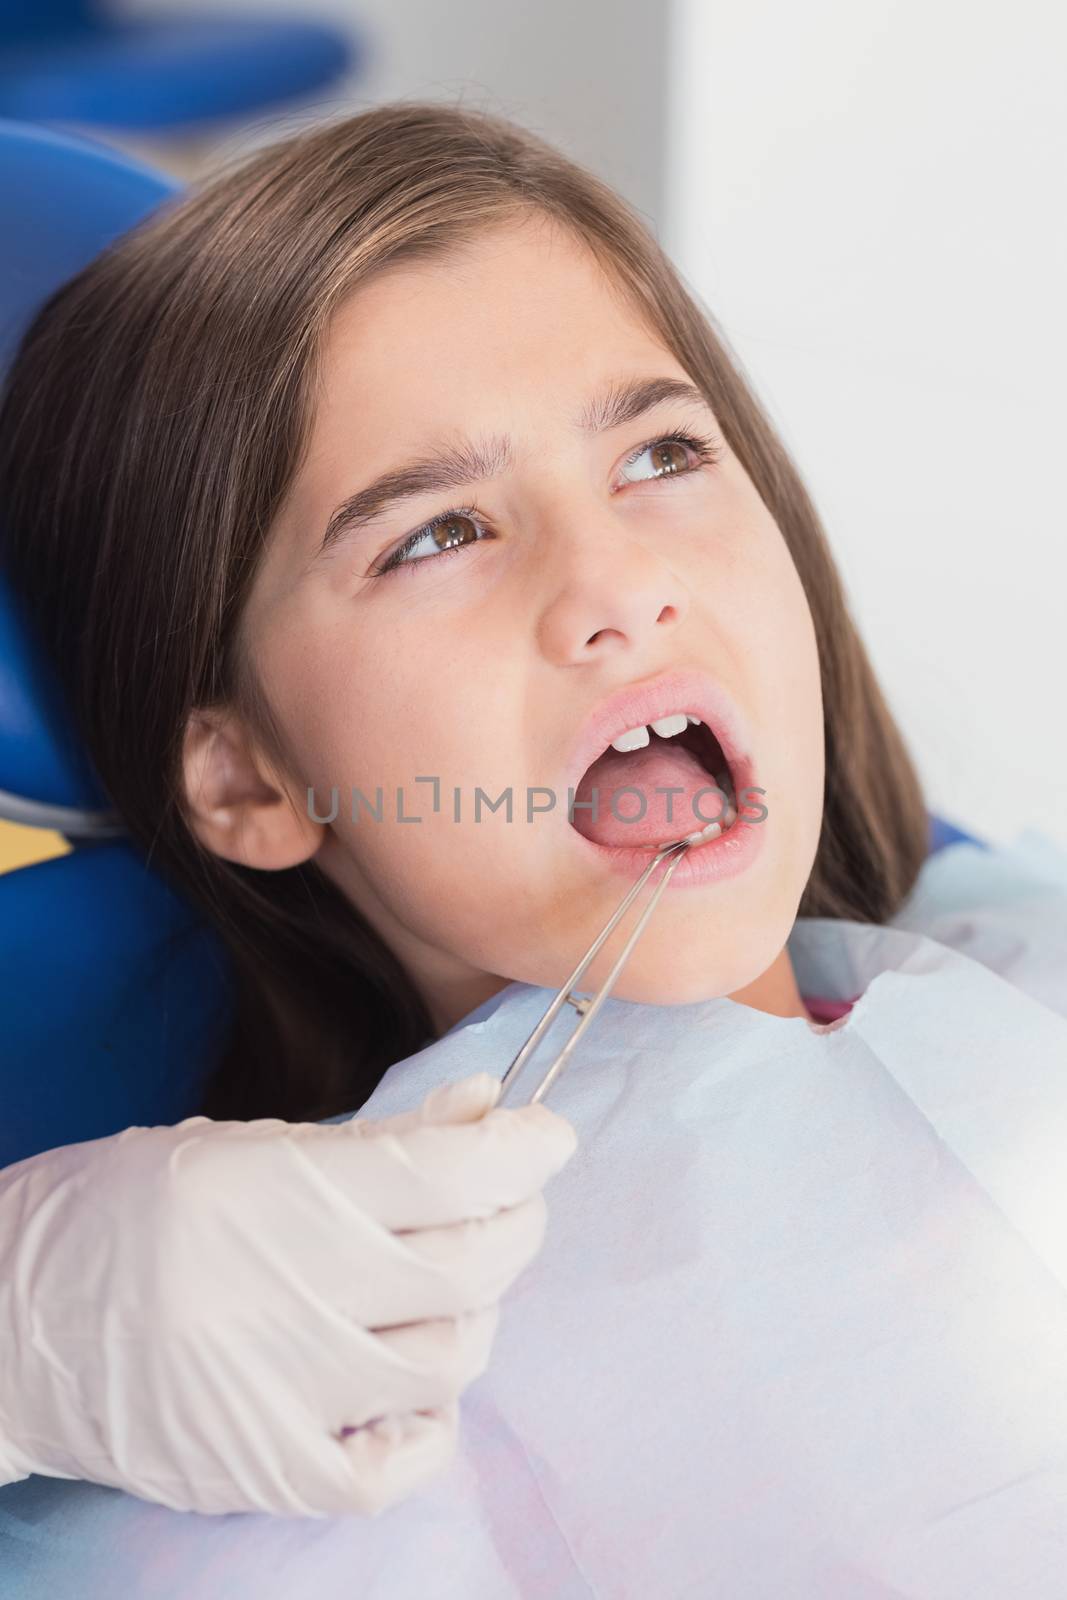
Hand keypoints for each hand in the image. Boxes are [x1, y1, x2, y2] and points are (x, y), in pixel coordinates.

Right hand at [0, 1072, 576, 1516]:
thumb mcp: (241, 1143)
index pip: (451, 1171)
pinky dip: (426, 1418)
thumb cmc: (121, 1213)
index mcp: (271, 1190)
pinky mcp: (263, 1470)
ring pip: (450, 1357)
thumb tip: (487, 1111)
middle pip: (471, 1264)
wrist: (3, 1329)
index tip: (547, 1134)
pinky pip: (398, 1461)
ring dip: (472, 1312)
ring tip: (443, 1286)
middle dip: (516, 1219)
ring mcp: (275, 1392)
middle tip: (506, 1199)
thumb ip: (373, 1138)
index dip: (526, 1148)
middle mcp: (280, 1290)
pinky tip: (407, 1381)